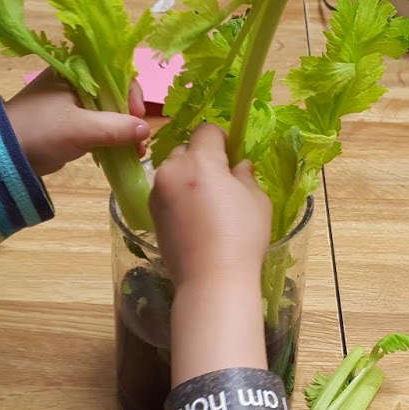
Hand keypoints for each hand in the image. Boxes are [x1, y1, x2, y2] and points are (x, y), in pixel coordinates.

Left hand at [5, 70, 149, 176]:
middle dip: (130, 114)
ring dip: (124, 128)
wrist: (5, 155)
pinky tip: (123, 151)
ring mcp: (73, 103)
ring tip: (135, 150)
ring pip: (109, 110)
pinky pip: (99, 125)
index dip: (130, 91)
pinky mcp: (71, 123)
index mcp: (75, 71)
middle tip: (138, 136)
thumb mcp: (81, 129)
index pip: (114, 70)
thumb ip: (115, 128)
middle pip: (115, 91)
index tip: (136, 114)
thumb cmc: (40, 131)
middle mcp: (76, 82)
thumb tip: (146, 129)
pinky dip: (112, 137)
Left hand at [149, 123, 271, 289]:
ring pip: (172, 171)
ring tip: (206, 203)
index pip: (207, 130)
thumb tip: (239, 166)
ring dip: (187, 177)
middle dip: (202, 158)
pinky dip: (177, 196)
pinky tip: (193, 218)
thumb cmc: (241, 237)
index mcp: (200, 161)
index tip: (231, 156)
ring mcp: (157, 192)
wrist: (210, 279)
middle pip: (186, 149)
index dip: (222, 139)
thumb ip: (246, 177)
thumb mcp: (257, 201)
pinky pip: (165, 192)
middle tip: (220, 182)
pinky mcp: (151, 213)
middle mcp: (172, 170)